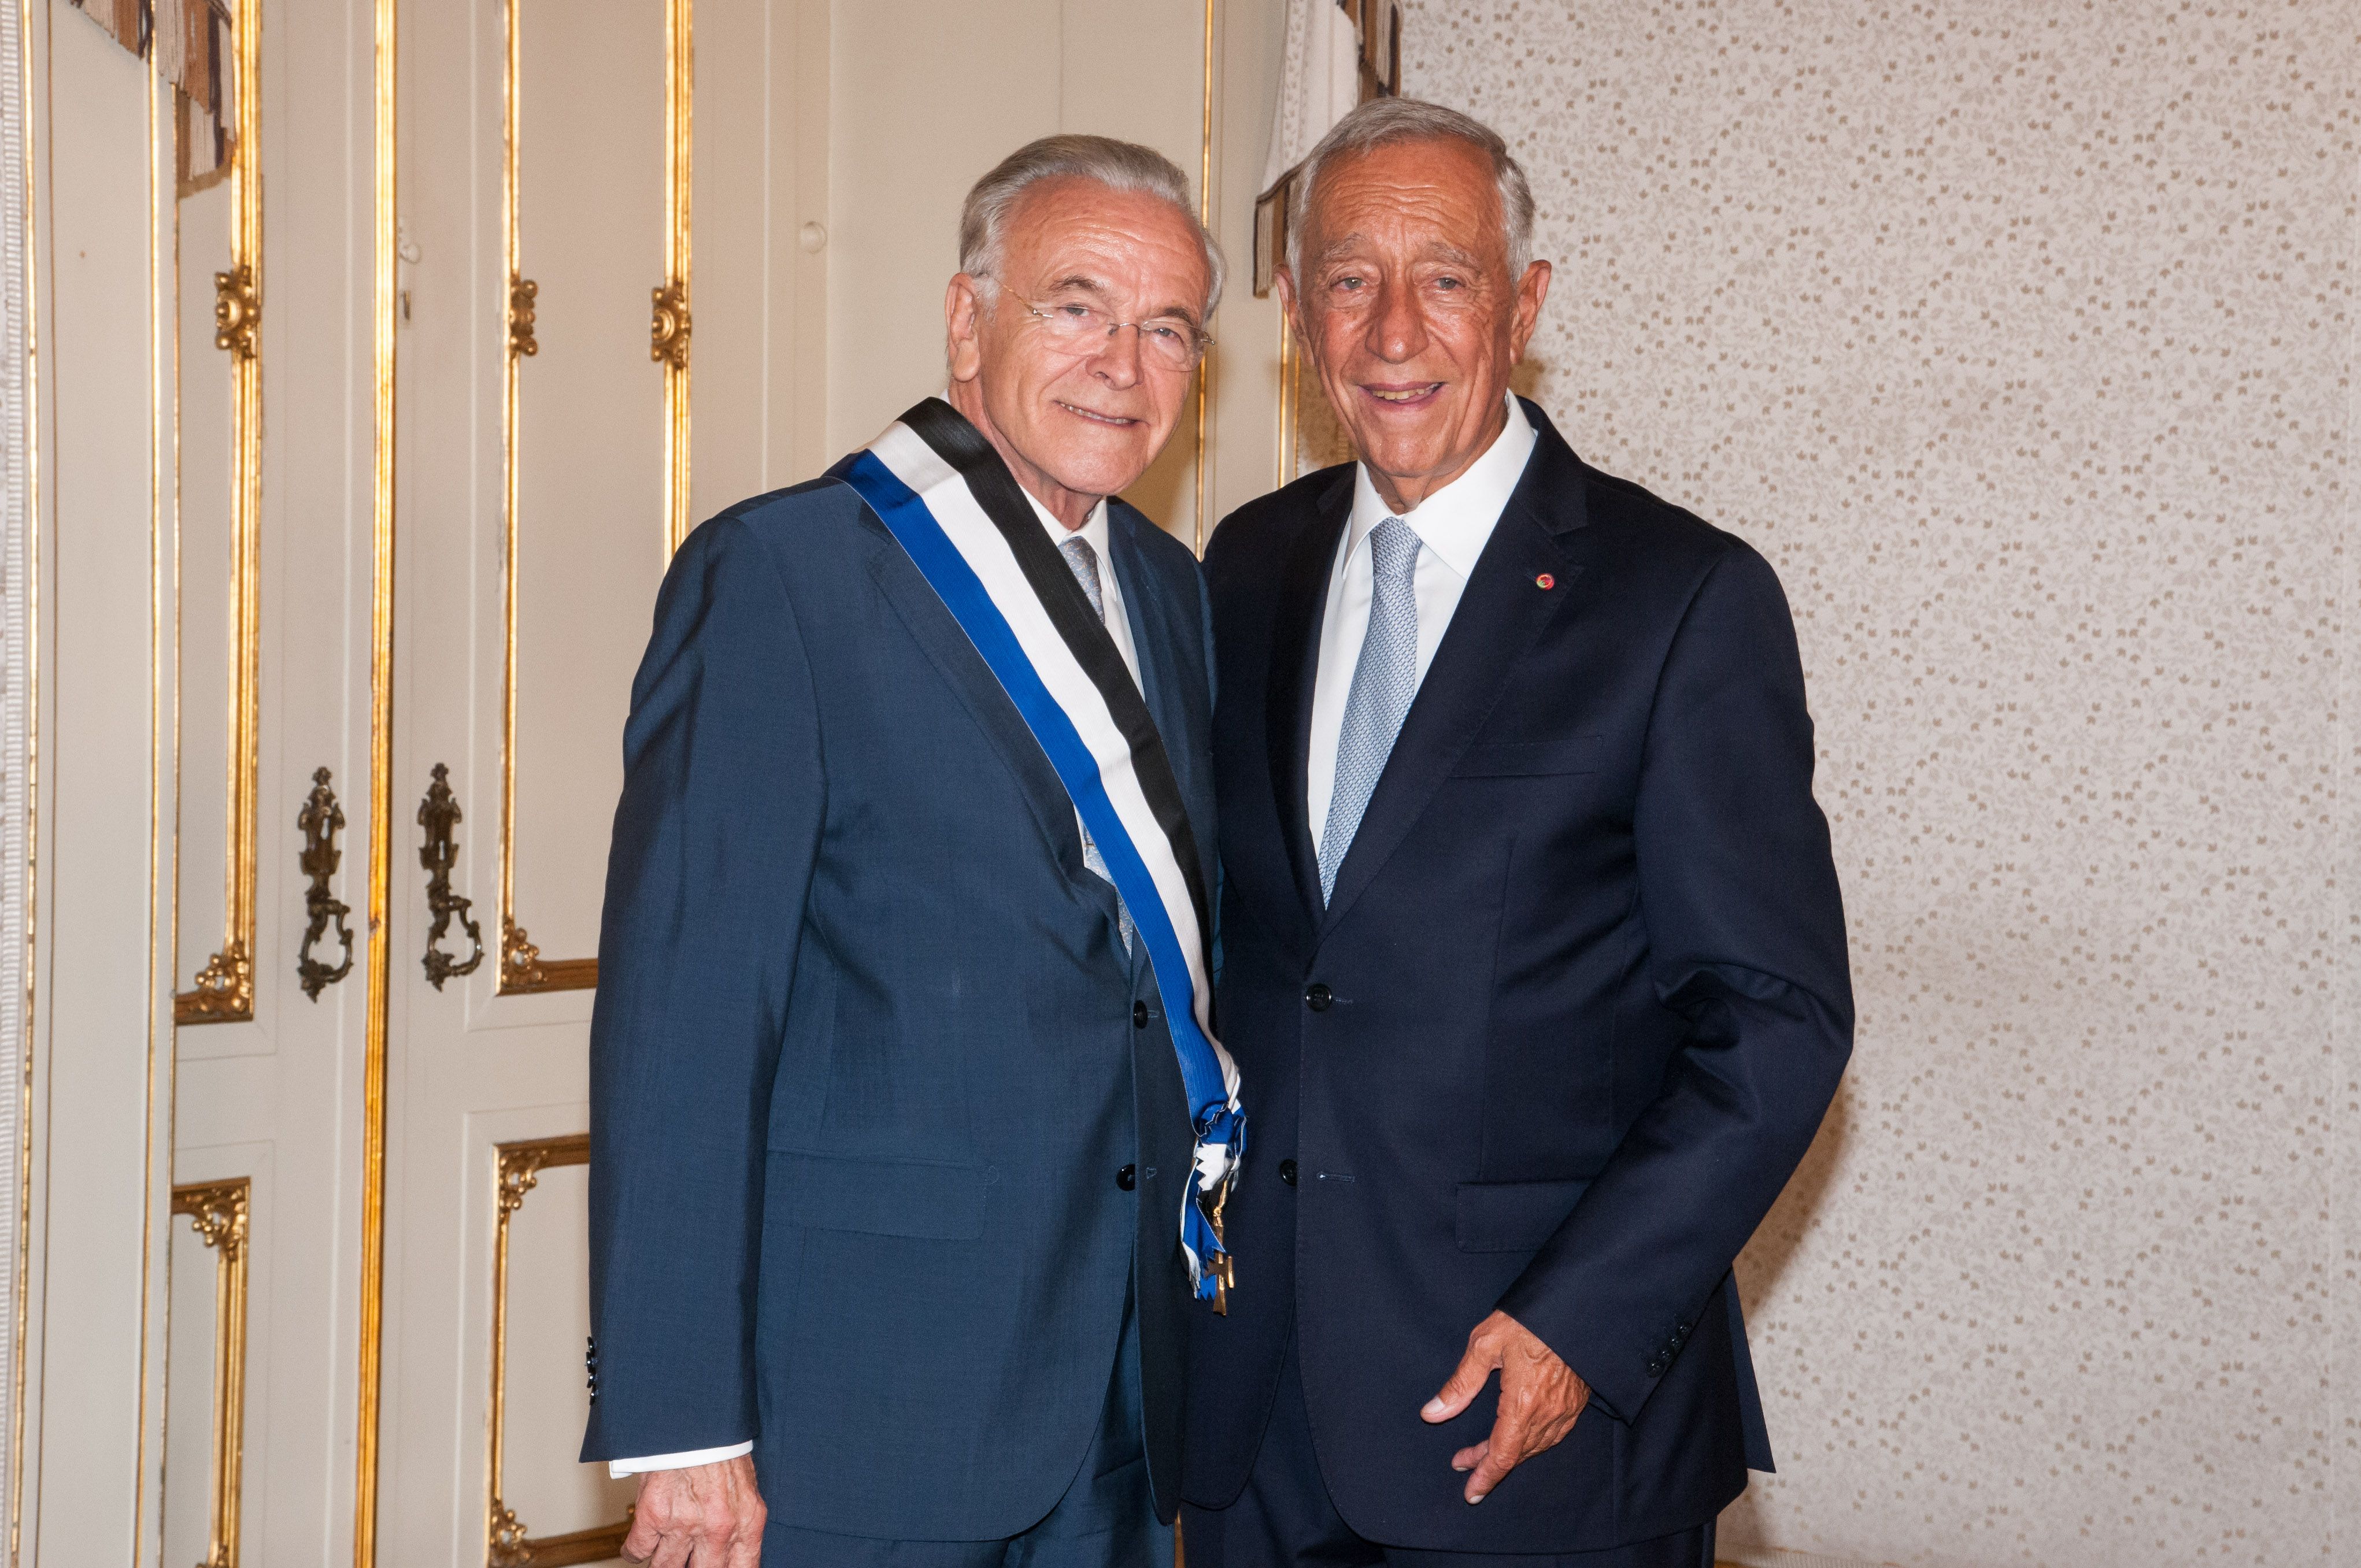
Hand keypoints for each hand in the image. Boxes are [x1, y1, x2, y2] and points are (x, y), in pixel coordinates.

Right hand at [622, 1455, 766, 1567]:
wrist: (696, 1417)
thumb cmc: (721, 1448)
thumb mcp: (744, 1489)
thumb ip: (740, 1524)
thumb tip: (728, 1553)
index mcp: (747, 1522)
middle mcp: (718, 1529)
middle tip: (684, 1559)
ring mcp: (685, 1525)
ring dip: (663, 1561)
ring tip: (663, 1550)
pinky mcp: (654, 1516)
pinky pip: (637, 1552)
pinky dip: (635, 1550)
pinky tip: (642, 1541)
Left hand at [1421, 1309, 1589, 1503]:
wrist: (1576, 1304)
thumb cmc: (1529, 1319)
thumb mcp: (1485, 1344)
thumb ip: (1460, 1384)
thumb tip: (1432, 1413)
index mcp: (1524, 1403)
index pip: (1502, 1455)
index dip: (1485, 1477)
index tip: (1470, 1494)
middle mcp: (1548, 1414)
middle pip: (1516, 1454)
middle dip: (1488, 1464)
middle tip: (1462, 1462)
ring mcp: (1566, 1410)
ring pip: (1534, 1446)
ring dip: (1508, 1453)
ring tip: (1483, 1450)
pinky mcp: (1576, 1402)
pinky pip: (1552, 1434)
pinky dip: (1530, 1442)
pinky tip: (1517, 1435)